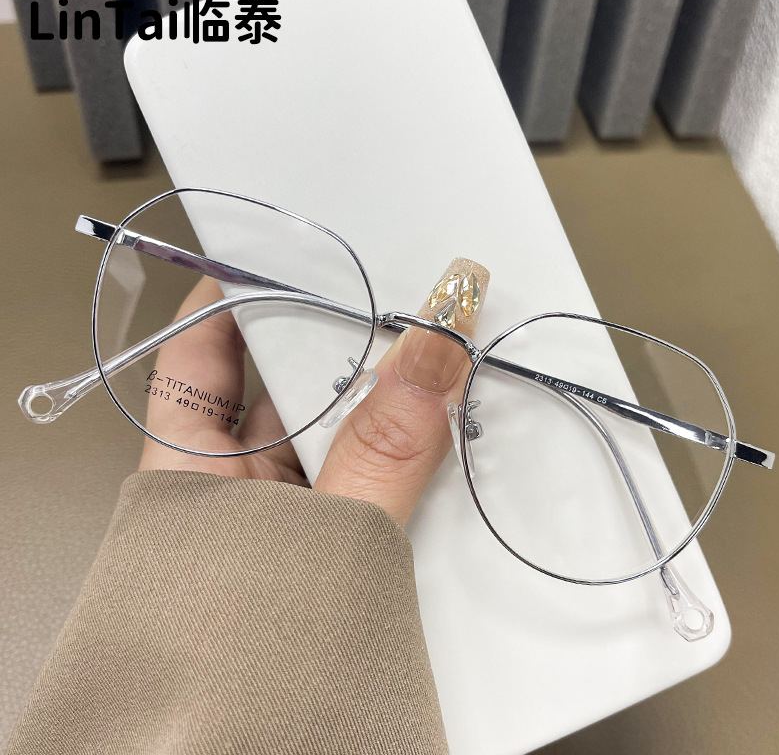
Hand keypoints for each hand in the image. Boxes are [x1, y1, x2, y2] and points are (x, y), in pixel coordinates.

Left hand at [139, 260, 488, 526]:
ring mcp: (283, 521)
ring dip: (381, 406)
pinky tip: (446, 430)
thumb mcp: (323, 540)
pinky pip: (364, 481)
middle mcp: (232, 490)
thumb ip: (382, 451)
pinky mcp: (329, 551)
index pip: (193, 358)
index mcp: (190, 474)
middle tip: (390, 296)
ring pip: (330, 437)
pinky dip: (400, 457)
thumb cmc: (258, 667)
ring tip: (436, 354)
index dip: (226, 297)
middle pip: (279, 389)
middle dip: (335, 346)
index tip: (276, 251)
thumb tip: (433, 347)